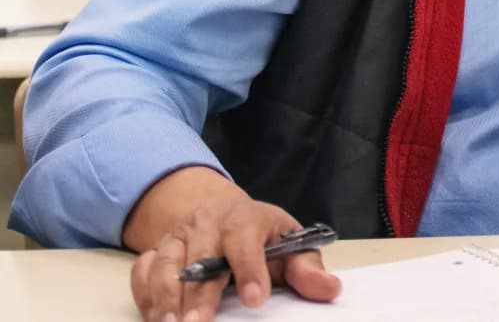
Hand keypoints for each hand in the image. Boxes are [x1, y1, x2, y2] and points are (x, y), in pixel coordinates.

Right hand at [126, 167, 338, 321]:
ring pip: (165, 264)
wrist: (222, 214)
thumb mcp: (290, 245)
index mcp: (244, 218)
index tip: (255, 300)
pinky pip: (142, 272)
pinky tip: (155, 319)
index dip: (250, 270)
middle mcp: (206, 223)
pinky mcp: (154, 252)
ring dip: (165, 298)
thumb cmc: (262, 237)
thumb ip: (307, 270)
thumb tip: (330, 290)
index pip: (245, 241)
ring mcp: (176, 237)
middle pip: (200, 256)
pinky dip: (145, 296)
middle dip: (200, 293)